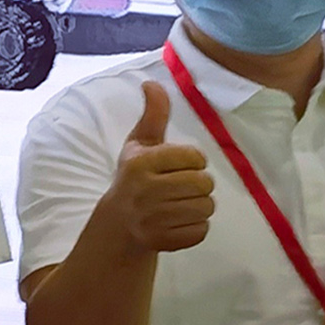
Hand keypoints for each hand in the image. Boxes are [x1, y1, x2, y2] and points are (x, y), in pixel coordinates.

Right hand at [104, 81, 211, 256]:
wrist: (119, 224)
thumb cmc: (135, 177)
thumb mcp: (140, 144)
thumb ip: (153, 115)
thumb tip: (151, 82)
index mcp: (141, 162)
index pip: (194, 157)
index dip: (193, 161)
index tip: (179, 166)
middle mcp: (145, 190)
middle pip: (204, 184)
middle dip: (200, 185)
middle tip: (183, 187)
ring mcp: (153, 218)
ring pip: (206, 208)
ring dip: (200, 206)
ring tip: (182, 204)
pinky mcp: (162, 241)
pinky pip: (201, 231)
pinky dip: (196, 228)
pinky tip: (180, 222)